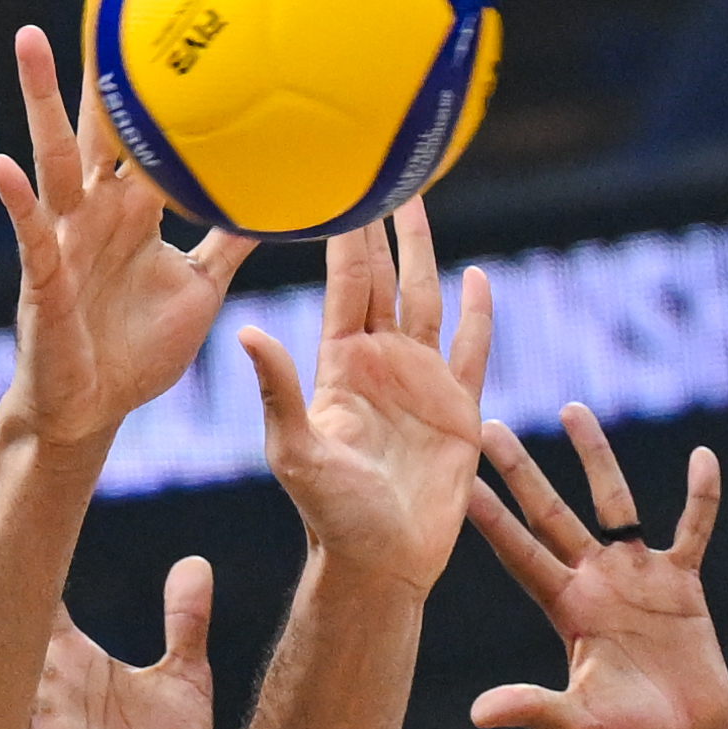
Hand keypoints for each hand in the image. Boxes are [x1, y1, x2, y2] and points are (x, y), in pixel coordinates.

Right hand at [0, 21, 252, 450]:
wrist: (96, 411)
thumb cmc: (140, 349)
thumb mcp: (203, 288)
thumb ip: (233, 241)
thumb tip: (285, 200)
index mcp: (135, 208)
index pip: (145, 131)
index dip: (153, 80)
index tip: (164, 15)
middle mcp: (97, 210)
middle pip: (96, 124)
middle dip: (95, 64)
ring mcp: (65, 238)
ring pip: (54, 157)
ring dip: (42, 100)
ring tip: (31, 40)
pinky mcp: (42, 277)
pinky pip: (29, 233)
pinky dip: (15, 200)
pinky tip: (1, 165)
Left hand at [241, 202, 495, 588]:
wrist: (380, 564)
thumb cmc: (329, 517)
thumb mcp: (296, 451)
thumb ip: (278, 390)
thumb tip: (247, 331)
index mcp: (340, 364)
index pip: (347, 282)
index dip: (347, 232)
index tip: (339, 180)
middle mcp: (380, 363)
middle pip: (385, 276)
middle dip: (383, 224)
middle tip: (382, 165)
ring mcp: (420, 382)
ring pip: (425, 298)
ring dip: (425, 252)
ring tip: (422, 200)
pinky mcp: (459, 409)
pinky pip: (472, 349)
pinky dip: (479, 314)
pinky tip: (480, 278)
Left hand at [461, 405, 727, 728]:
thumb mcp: (576, 725)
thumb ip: (532, 708)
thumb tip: (479, 715)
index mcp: (566, 609)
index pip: (520, 552)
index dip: (492, 517)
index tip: (460, 478)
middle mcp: (595, 585)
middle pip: (552, 513)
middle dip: (522, 471)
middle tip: (491, 426)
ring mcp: (637, 581)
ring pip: (615, 503)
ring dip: (596, 458)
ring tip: (572, 409)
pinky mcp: (682, 587)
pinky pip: (694, 529)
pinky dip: (701, 497)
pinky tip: (703, 456)